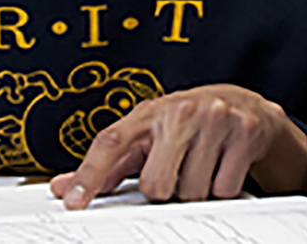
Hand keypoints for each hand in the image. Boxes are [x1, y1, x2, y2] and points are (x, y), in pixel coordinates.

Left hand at [49, 84, 306, 208]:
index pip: (111, 142)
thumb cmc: (187, 123)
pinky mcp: (244, 132)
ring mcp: (214, 119)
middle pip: (155, 184)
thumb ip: (108, 164)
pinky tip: (221, 166)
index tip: (73, 202)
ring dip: (195, 190)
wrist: (243, 104)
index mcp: (148, 112)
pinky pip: (224, 189)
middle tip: (174, 173)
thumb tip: (62, 187)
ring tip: (200, 166)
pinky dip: (222, 187)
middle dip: (164, 190)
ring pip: (192, 191)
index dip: (90, 174)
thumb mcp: (147, 135)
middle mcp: (180, 111)